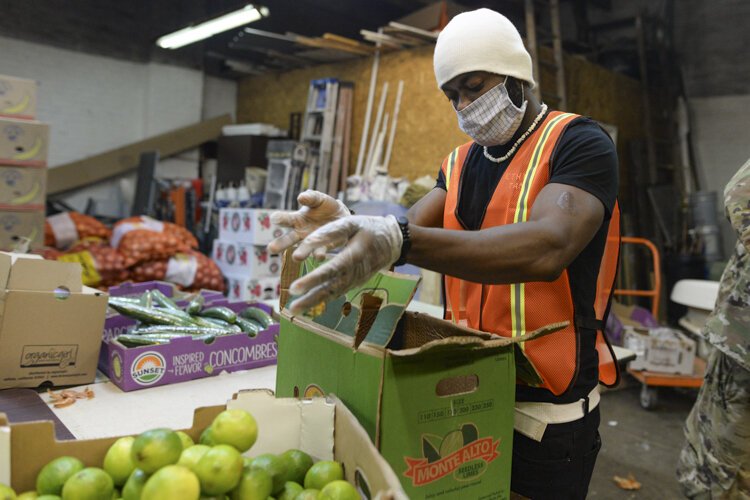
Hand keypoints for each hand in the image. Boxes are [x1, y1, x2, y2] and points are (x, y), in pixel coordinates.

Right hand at [267, 190, 349, 253]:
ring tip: (296, 257)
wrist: (342, 217)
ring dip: (301, 252)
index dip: (279, 218)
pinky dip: (319, 254)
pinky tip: (319, 257)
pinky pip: (321, 251)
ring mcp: (312, 241)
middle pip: (288, 239)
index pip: (284, 219)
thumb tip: (301, 198)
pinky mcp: (325, 246)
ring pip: (304, 248)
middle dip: (280, 244)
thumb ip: (311, 197)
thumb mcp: (318, 199)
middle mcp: (301, 233)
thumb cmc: (325, 207)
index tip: (274, 219)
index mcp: (296, 219)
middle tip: (271, 249)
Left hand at [287, 215, 401, 313]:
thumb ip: (330, 231)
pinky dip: (322, 300)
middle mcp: (356, 271)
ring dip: (313, 302)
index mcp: (356, 254)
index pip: (333, 268)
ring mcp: (355, 280)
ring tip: (293, 309)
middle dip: (312, 295)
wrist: (392, 242)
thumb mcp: (353, 223)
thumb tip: (307, 241)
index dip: (315, 277)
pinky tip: (307, 306)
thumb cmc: (369, 228)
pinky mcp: (354, 283)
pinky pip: (337, 293)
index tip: (295, 285)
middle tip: (292, 304)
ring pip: (333, 293)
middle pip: (332, 285)